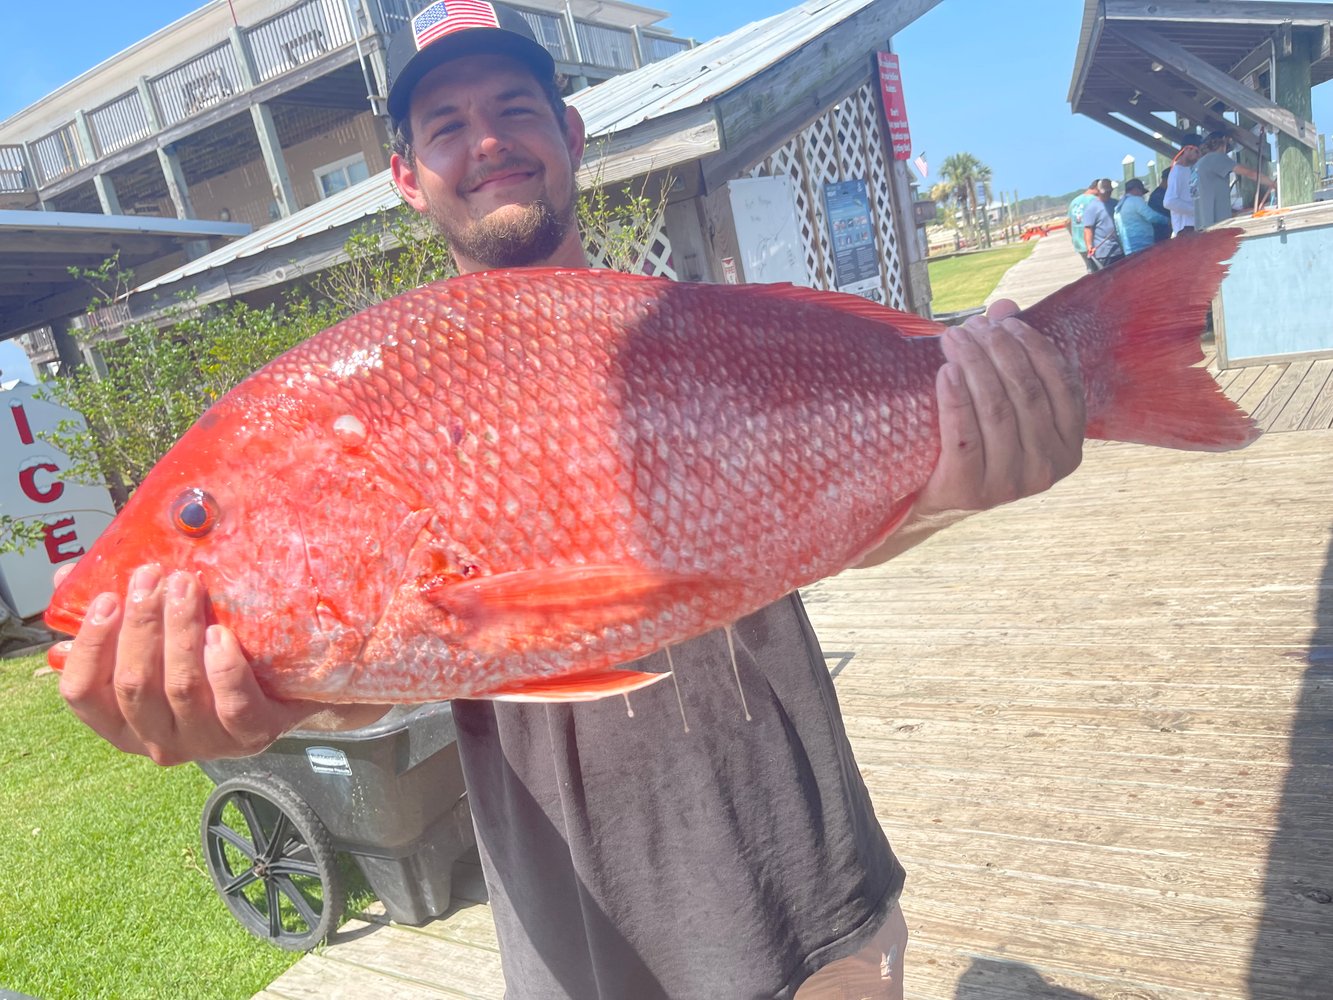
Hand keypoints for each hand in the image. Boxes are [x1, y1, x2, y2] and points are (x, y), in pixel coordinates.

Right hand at [55, 563, 328, 765]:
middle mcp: (157, 738)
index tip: (107, 598)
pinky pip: (233, 706)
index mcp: (122, 720)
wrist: (288, 685)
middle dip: (142, 624)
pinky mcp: (251, 736)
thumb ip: (115, 610)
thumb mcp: (158, 635)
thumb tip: (68, 574)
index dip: (91, 645)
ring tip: (187, 586)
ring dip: (181, 632)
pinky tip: (221, 635)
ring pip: (181, 688)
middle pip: (134, 685)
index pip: (84, 693)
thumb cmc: (208, 657)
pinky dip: (224, 668)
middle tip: (154, 576)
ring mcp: (205, 742)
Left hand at [917, 299, 1085, 516]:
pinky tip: (946, 372)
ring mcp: (1011, 484)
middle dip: (998, 350)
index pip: (1061, 385)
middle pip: (1026, 393)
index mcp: (1069, 447)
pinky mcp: (972, 491)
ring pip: (996, 411)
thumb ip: (1012, 357)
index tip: (1005, 321)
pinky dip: (955, 399)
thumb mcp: (1004, 404)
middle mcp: (1047, 468)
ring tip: (954, 338)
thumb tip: (1005, 306)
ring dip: (974, 365)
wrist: (936, 497)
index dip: (1034, 346)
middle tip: (973, 326)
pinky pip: (965, 436)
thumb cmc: (978, 442)